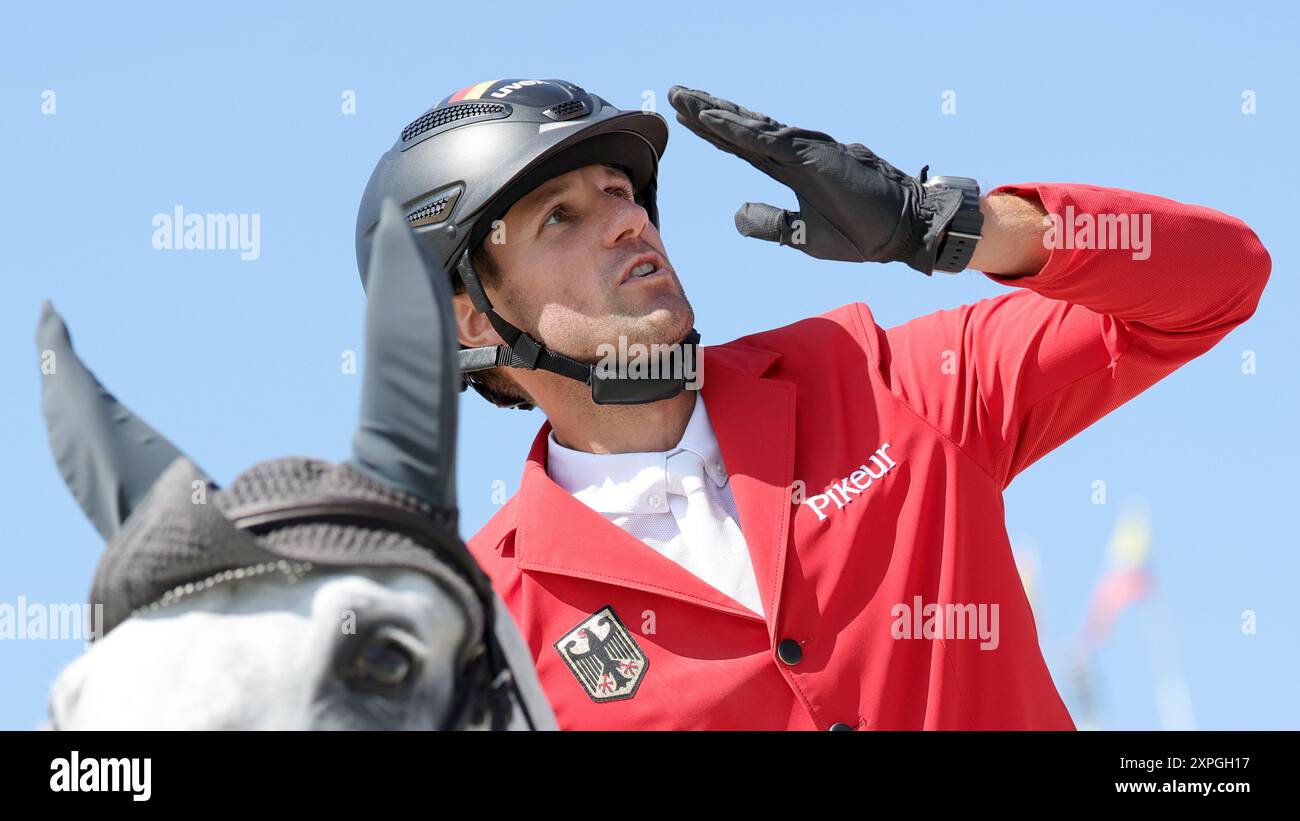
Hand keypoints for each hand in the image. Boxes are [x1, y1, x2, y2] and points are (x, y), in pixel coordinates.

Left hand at [667, 85, 964, 274]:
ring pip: (751, 128)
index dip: (715, 132)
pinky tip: (715, 119)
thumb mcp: (802, 235)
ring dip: (717, 113)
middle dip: (707, 112)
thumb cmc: (861, 232)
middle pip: (742, 128)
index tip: (686, 118)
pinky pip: (769, 141)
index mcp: (792, 168)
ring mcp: (805, 151)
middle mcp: (796, 152)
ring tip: (687, 99)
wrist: (901, 233)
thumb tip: (736, 213)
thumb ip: (770, 223)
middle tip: (676, 94)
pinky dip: (740, 129)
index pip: (743, 146)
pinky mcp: (815, 157)